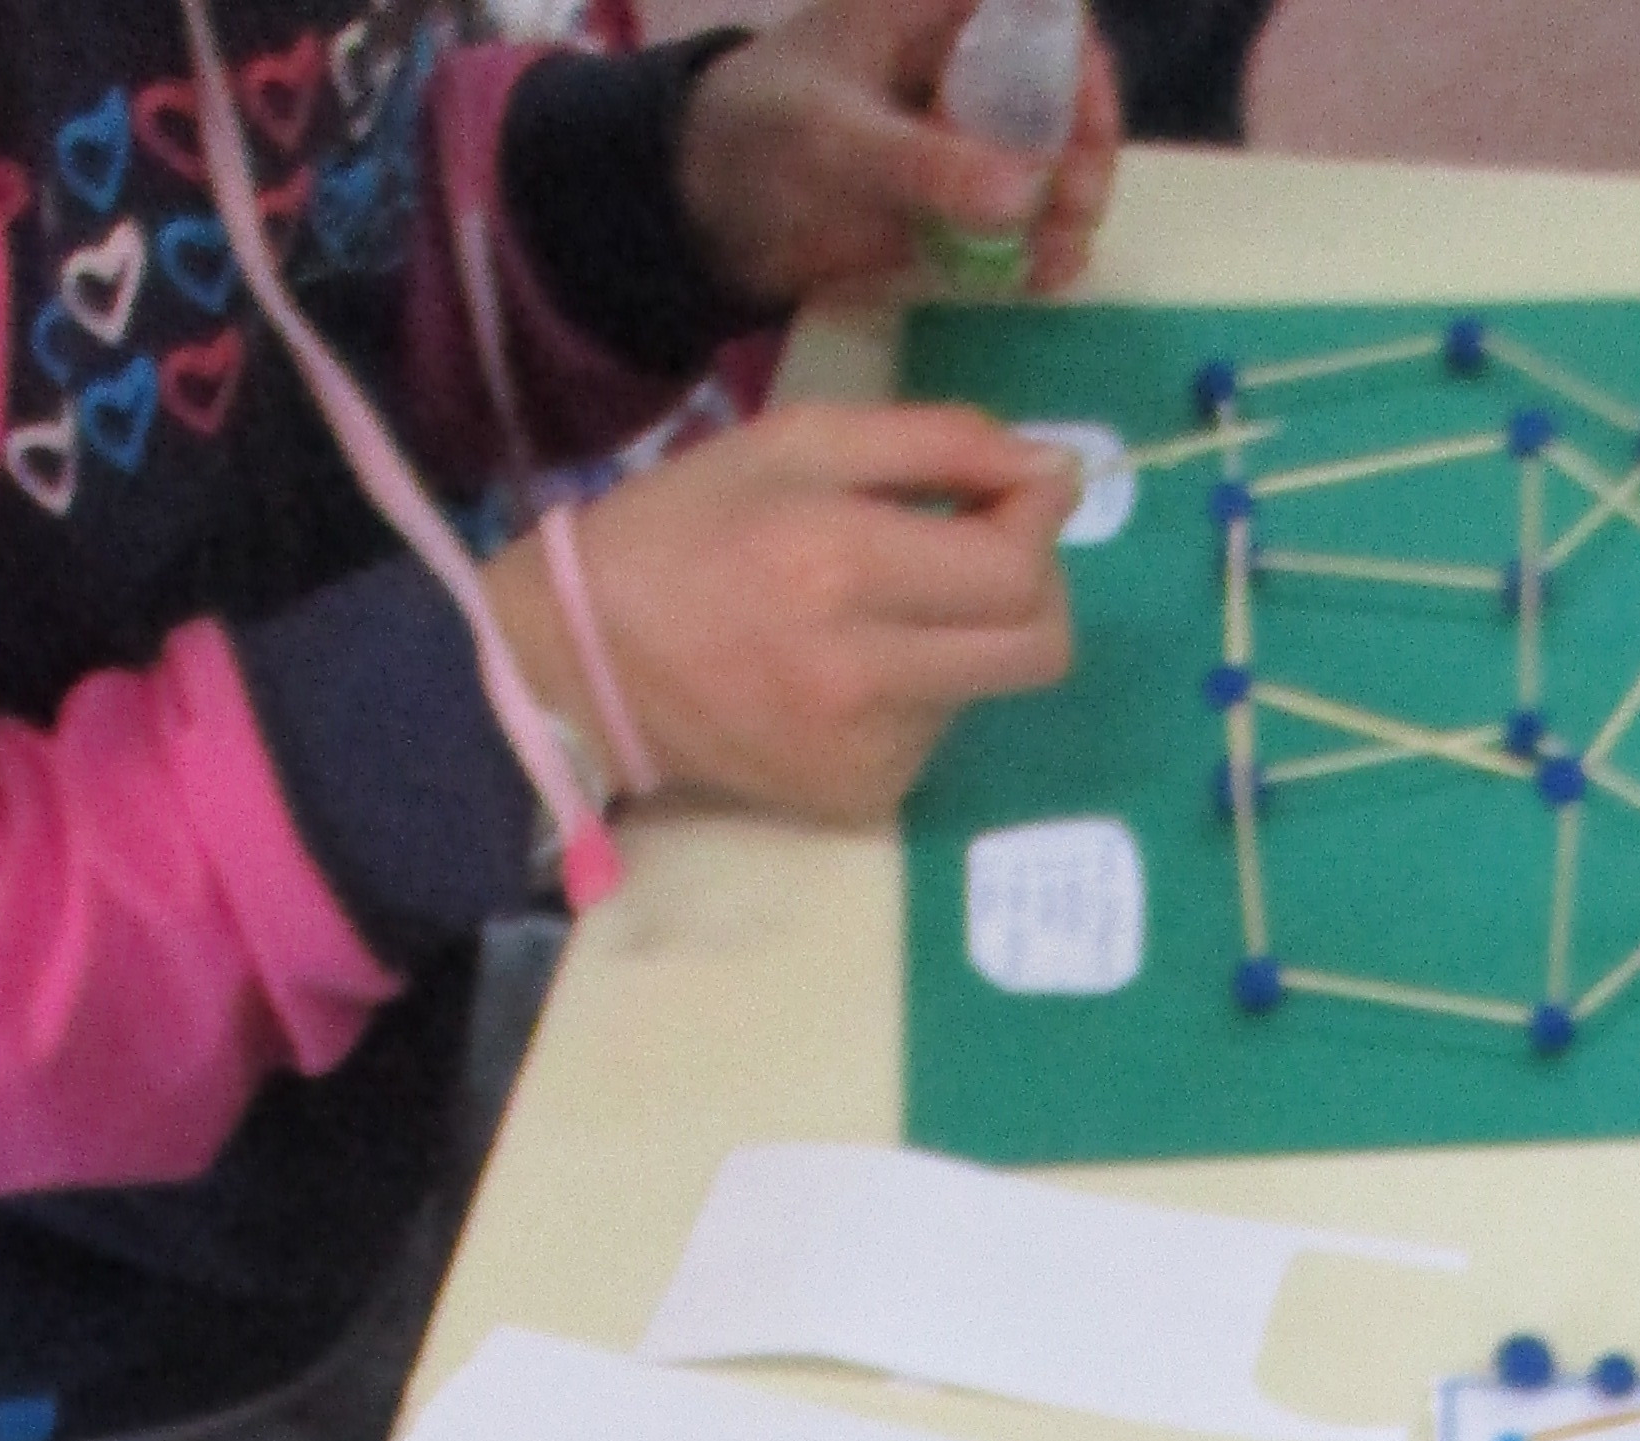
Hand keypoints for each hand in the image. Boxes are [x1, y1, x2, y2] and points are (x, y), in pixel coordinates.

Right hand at [482, 399, 1076, 820]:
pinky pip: (936, 732)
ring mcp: (867, 751)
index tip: (1025, 491)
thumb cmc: (689, 528)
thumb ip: (935, 443)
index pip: (1014, 569)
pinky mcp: (862, 798)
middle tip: (984, 549)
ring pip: (986, 685)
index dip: (1041, 523)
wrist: (588, 664)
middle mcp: (864, 674)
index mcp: (840, 565)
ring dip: (961, 636)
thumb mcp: (798, 442)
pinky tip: (848, 666)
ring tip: (874, 609)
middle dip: (1036, 587)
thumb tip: (1052, 470)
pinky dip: (916, 690)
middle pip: (1038, 649)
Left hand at [677, 0, 1123, 313]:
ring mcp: (968, 137)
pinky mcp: (961, 204)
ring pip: (1057, 158)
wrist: (707, 209)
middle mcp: (966, 66)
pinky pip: (1027, 218)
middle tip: (1074, 207)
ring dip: (1072, 206)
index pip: (1039, 11)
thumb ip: (926, 164)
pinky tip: (1039, 276)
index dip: (1075, 57)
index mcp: (933, 12)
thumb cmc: (757, 135)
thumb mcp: (835, 140)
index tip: (1083, 123)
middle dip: (1085, 147)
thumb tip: (1027, 194)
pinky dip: (1043, 246)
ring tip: (1054, 255)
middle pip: (1064, 89)